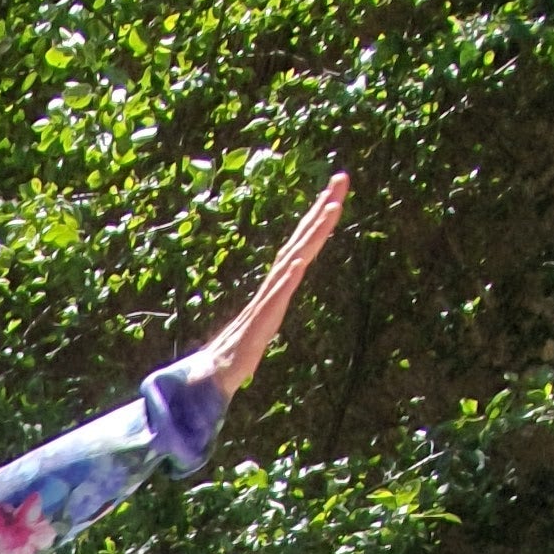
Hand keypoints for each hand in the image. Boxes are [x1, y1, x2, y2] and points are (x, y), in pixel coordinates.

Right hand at [203, 170, 349, 400]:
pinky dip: (287, 280)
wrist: (212, 376)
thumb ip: (277, 301)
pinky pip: (275, 299)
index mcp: (278, 285)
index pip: (302, 243)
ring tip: (330, 209)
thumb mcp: (267, 320)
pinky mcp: (259, 325)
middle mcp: (273, 286)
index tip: (335, 187)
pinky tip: (299, 263)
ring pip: (292, 262)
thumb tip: (288, 283)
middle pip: (301, 241)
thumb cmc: (239, 350)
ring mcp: (266, 303)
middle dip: (322, 208)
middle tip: (341, 177)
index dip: (318, 215)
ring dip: (311, 236)